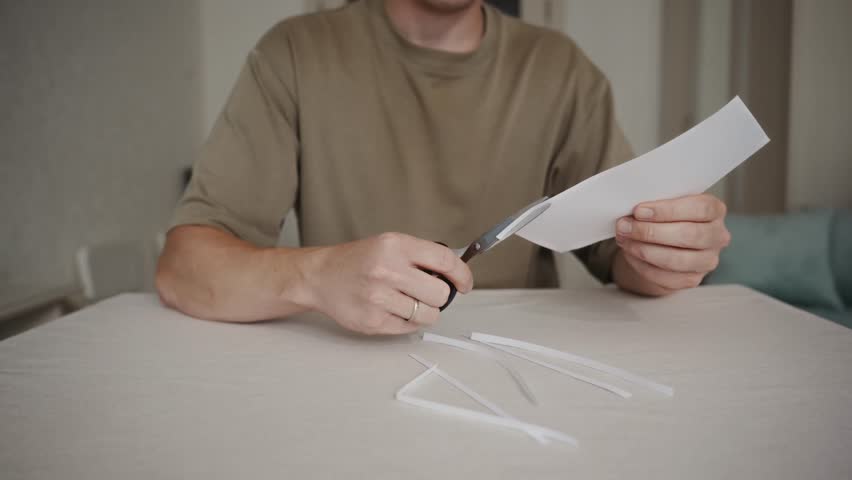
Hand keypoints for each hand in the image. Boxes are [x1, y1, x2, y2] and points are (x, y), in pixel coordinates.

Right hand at [302, 232, 472, 334]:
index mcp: (395, 246)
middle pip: (440, 294)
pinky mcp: (373, 321)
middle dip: (439, 296)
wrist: (321, 276)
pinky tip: (390, 309)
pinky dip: (406, 321)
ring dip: (423, 311)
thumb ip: (421, 256)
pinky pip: (409, 327)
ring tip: (406, 302)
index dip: (462, 275)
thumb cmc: (358, 260)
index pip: (444, 260)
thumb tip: (456, 275)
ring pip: (428, 315)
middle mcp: (387, 271)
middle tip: (426, 293)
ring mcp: (379, 298)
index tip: (465, 284)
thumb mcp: (389, 244)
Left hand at [613, 194, 730, 295]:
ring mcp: (707, 260)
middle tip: (624, 226)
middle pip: (688, 235)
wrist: (664, 242)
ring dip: (644, 249)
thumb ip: (655, 203)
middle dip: (650, 231)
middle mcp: (717, 236)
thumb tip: (629, 209)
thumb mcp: (664, 203)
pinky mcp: (692, 279)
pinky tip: (630, 253)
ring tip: (624, 239)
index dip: (667, 210)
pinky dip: (642, 265)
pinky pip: (666, 276)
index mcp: (715, 210)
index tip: (639, 210)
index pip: (700, 208)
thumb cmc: (665, 216)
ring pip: (676, 259)